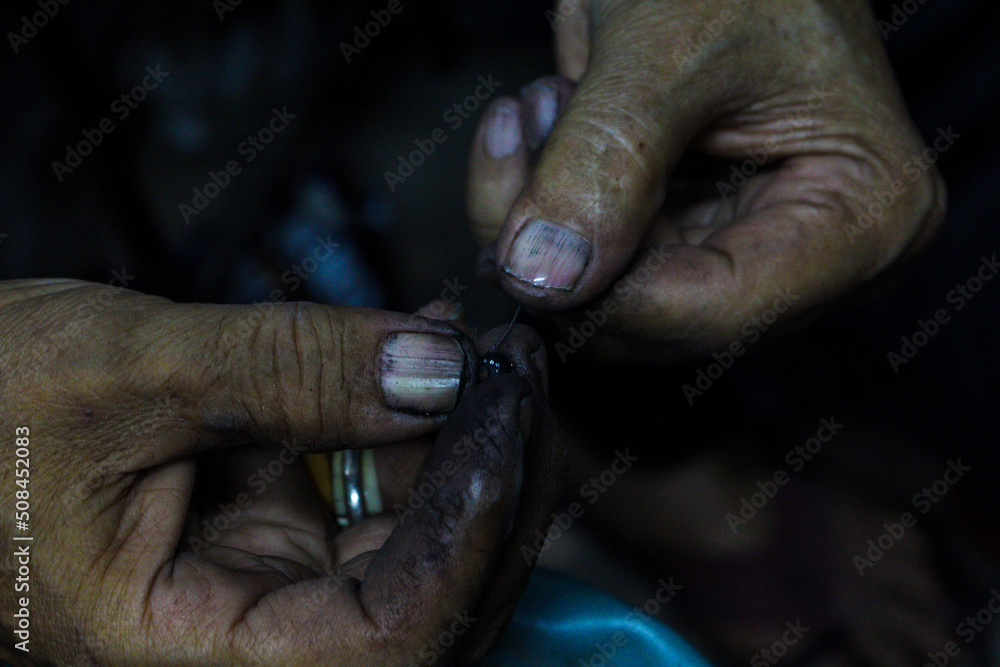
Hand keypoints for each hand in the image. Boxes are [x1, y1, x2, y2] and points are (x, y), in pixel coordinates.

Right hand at [0, 280, 559, 664]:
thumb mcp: (127, 372)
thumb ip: (290, 370)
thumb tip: (441, 367)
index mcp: (187, 659)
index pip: (387, 642)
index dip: (469, 532)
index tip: (503, 409)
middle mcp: (246, 642)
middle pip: (432, 599)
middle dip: (494, 478)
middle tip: (517, 363)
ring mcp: (270, 587)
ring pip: (418, 544)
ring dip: (465, 444)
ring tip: (483, 345)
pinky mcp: (276, 533)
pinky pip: (376, 492)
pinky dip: (414, 424)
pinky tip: (429, 351)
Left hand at [468, 0, 945, 357]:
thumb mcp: (668, 45)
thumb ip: (604, 160)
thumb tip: (541, 276)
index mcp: (861, 217)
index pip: (723, 311)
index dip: (609, 299)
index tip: (518, 252)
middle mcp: (812, 257)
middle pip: (660, 318)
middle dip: (561, 250)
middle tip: (517, 141)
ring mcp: (748, 247)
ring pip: (612, 300)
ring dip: (544, 218)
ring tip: (541, 107)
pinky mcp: (690, 231)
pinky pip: (598, 261)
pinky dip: (548, 204)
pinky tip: (545, 121)